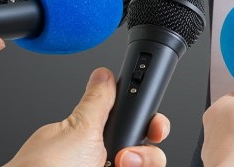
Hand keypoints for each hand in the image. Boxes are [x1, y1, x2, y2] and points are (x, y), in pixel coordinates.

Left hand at [4, 67, 167, 166]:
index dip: (149, 122)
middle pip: (144, 148)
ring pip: (146, 165)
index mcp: (91, 135)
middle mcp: (100, 157)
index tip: (155, 126)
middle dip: (147, 150)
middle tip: (128, 155)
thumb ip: (98, 101)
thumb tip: (104, 74)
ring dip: (143, 162)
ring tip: (120, 165)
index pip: (130, 123)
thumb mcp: (78, 128)